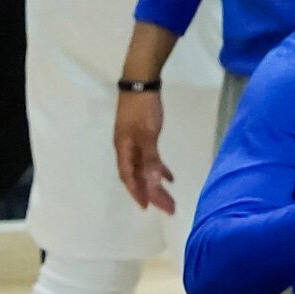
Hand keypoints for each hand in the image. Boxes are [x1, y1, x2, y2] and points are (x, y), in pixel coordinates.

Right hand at [114, 89, 173, 212]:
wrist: (140, 83)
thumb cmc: (143, 108)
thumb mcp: (148, 134)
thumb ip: (150, 158)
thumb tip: (152, 182)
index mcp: (123, 148)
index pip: (129, 176)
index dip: (137, 192)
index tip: (147, 207)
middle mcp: (126, 148)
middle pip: (138, 176)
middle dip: (152, 193)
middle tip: (169, 208)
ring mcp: (134, 142)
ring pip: (144, 168)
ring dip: (156, 184)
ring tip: (170, 199)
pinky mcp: (143, 136)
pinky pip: (150, 158)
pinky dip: (159, 169)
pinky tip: (170, 178)